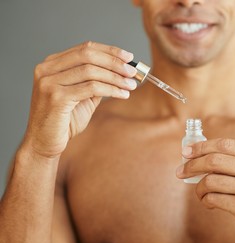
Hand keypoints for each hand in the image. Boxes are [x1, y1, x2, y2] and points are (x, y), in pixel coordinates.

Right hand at [24, 41, 137, 157]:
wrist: (44, 143)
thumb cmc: (63, 121)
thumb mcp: (82, 97)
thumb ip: (95, 82)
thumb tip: (120, 72)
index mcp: (51, 64)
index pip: (84, 48)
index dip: (109, 51)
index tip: (129, 57)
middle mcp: (47, 69)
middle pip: (88, 56)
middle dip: (114, 62)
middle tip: (132, 71)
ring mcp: (49, 82)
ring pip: (91, 71)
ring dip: (116, 77)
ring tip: (131, 85)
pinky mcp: (56, 97)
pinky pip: (91, 88)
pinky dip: (111, 90)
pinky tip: (122, 94)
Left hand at [176, 138, 234, 242]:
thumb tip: (207, 155)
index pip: (225, 144)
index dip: (201, 146)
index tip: (186, 151)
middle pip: (214, 160)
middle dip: (192, 165)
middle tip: (181, 171)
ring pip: (210, 181)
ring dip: (199, 187)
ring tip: (200, 193)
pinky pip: (214, 199)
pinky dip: (206, 200)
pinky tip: (209, 203)